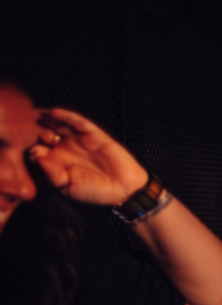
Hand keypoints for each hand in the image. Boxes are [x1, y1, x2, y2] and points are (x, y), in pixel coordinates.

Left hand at [26, 109, 148, 205]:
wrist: (122, 190)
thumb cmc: (95, 191)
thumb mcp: (66, 187)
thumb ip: (52, 174)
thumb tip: (39, 158)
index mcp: (57, 161)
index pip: (36, 148)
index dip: (26, 144)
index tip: (16, 142)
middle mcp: (66, 148)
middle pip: (44, 132)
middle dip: (32, 127)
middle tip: (21, 122)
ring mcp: (79, 140)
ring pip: (58, 124)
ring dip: (45, 117)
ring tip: (32, 113)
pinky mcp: (93, 134)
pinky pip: (78, 122)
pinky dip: (66, 116)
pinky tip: (54, 112)